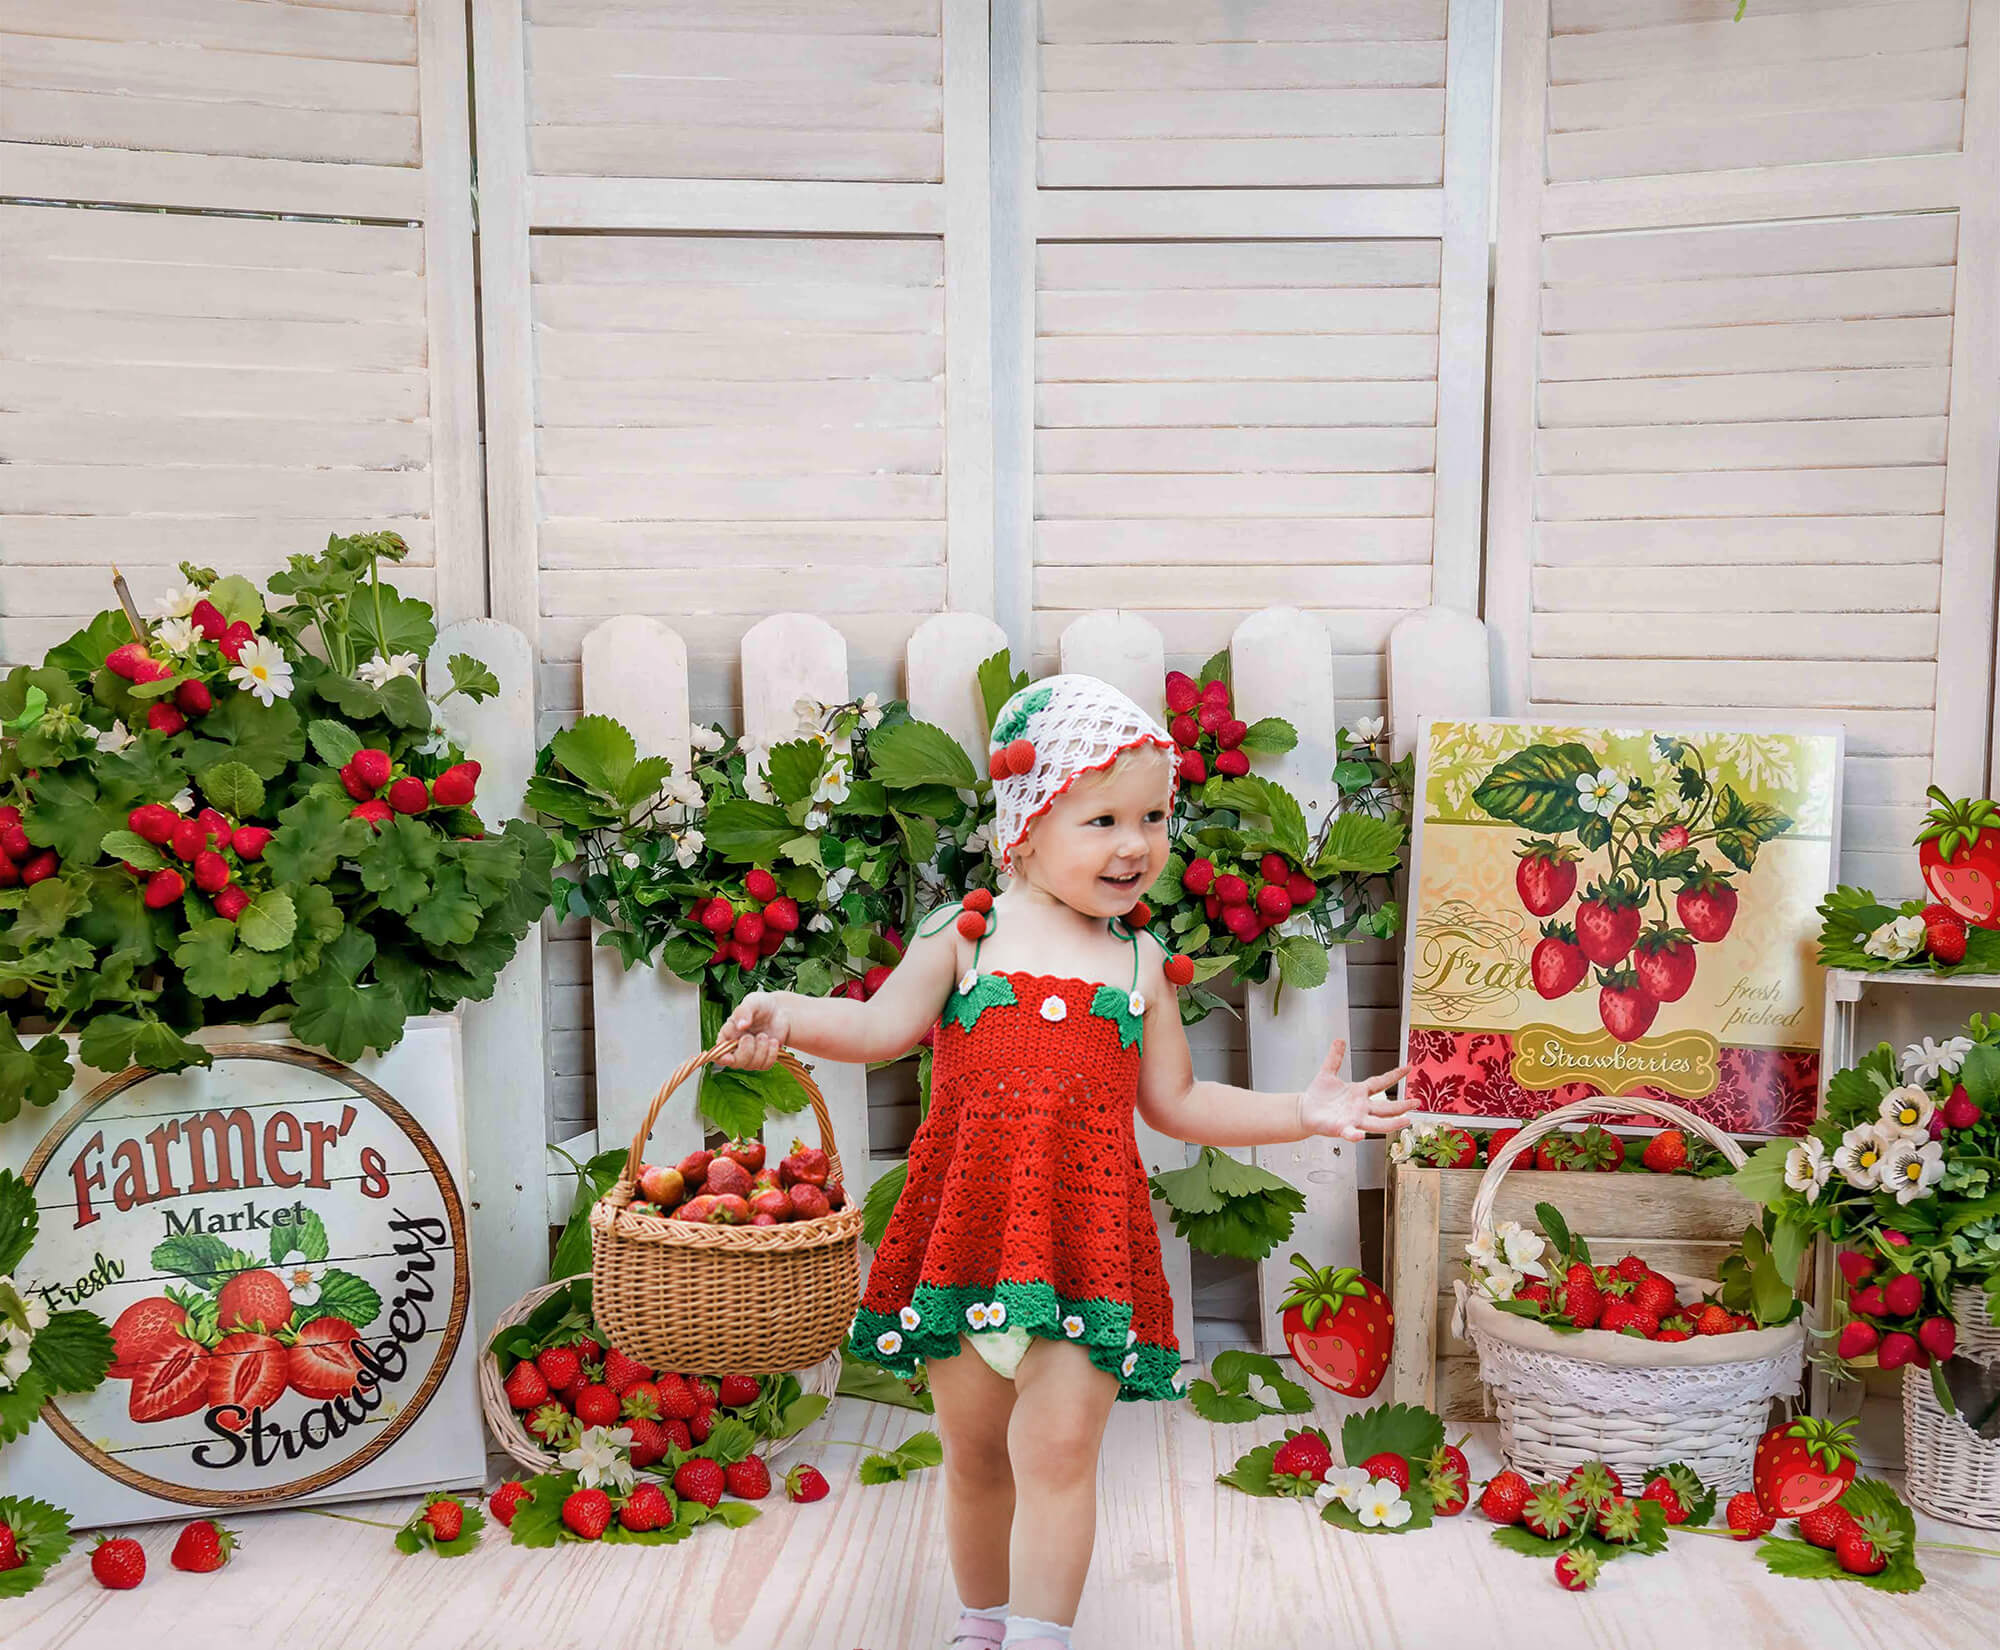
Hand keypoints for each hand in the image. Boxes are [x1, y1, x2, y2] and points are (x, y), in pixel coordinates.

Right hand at [715, 992, 787, 1070]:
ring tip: (765, 1035)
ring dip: (761, 1050)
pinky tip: (773, 1042)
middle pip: (735, 1063)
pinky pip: (765, 1065)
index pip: (718, 1052)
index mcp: (728, 1034)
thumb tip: (741, 1025)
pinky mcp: (763, 1059)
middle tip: (752, 1036)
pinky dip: (771, 1054)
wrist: (780, 1011)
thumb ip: (744, 1011)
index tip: (728, 1057)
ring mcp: (750, 1055)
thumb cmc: (761, 1006)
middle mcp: (736, 1047)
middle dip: (746, 1051)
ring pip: (751, 1065)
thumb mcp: (752, 1002)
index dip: (721, 1058)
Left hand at [1297, 1038, 1412, 1141]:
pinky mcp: (1341, 1128)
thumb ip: (1335, 1058)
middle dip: (1402, 1106)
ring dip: (1392, 1123)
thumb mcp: (1328, 1073)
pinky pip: (1350, 1133)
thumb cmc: (1318, 1095)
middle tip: (1417, 1103)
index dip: (1394, 1075)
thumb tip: (1339, 1040)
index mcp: (1359, 1092)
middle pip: (1386, 1107)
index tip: (1408, 1068)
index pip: (1381, 1082)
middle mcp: (1361, 1107)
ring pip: (1377, 1124)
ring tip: (1406, 1121)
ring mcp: (1354, 1119)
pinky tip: (1360, 1135)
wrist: (1304, 1111)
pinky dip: (1355, 1135)